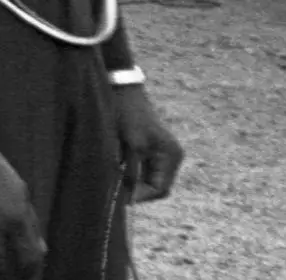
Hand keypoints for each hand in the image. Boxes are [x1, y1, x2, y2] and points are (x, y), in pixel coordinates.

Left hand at [112, 86, 182, 202]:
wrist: (121, 88)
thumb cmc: (126, 113)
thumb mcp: (130, 144)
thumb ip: (132, 172)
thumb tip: (129, 197)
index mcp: (171, 156)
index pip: (160, 189)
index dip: (140, 197)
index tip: (120, 199)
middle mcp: (171, 156)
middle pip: (156, 186)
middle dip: (137, 191)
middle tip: (116, 194)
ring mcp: (162, 153)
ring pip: (149, 179)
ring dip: (133, 183)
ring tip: (114, 183)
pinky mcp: (150, 148)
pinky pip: (143, 169)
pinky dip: (131, 174)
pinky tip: (116, 171)